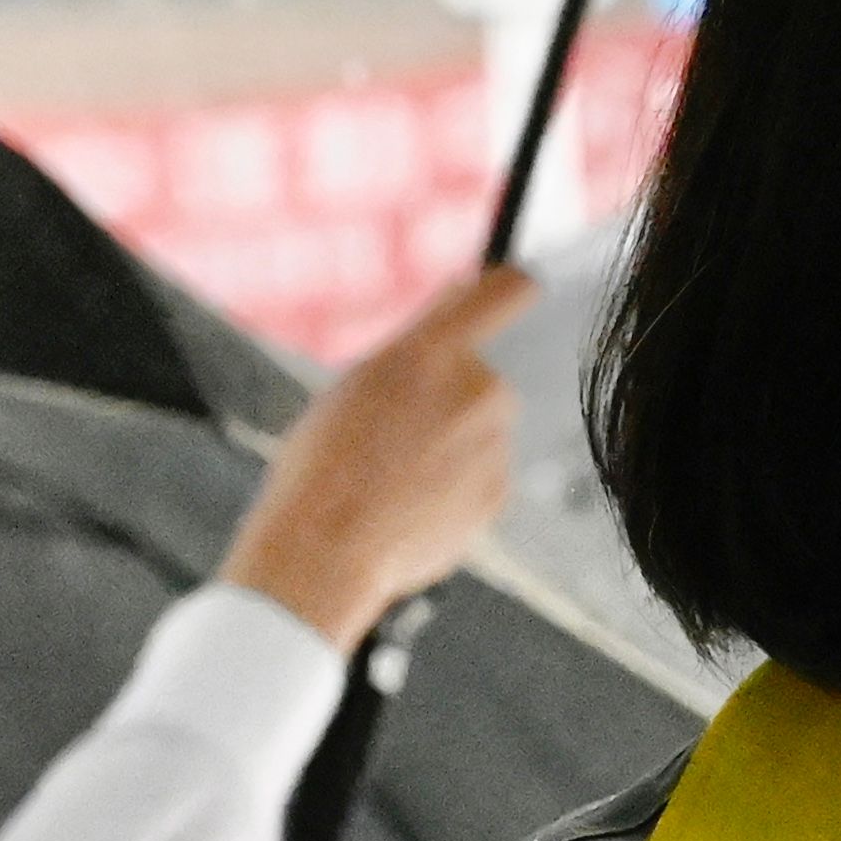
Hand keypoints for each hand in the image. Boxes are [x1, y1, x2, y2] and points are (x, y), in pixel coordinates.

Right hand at [218, 268, 537, 650]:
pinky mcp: (500, 491)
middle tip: (393, 434)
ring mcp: (496, 444)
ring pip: (477, 432)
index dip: (510, 289)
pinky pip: (479, 476)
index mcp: (433, 351)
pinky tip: (408, 508)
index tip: (517, 288)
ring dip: (447, 447)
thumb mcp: (358, 383)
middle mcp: (480, 389)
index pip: (506, 291)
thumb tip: (461, 294)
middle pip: (480, 378)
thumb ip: (419, 341)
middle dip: (449, 398)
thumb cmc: (323, 464)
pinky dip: (452, 489)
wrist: (326, 553)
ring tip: (391, 479)